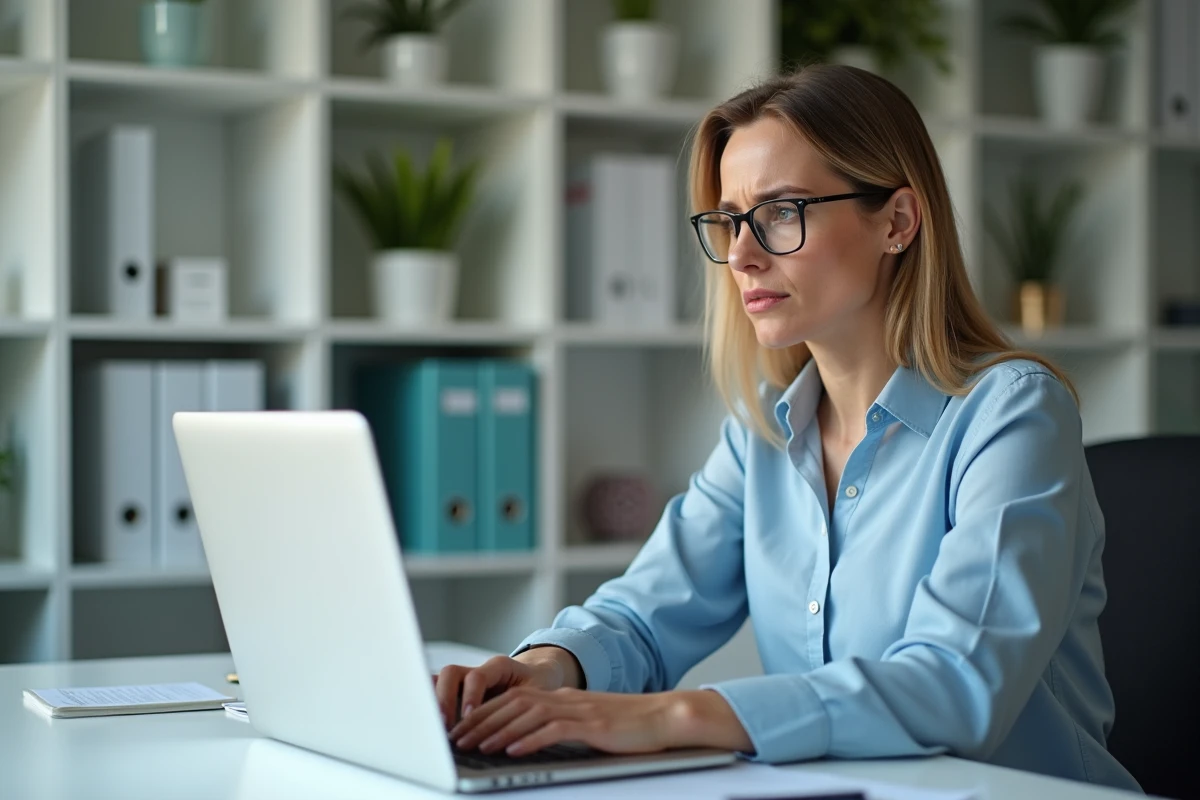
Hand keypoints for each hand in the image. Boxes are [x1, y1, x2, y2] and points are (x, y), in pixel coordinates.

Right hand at [433, 655, 562, 729]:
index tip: (469, 716)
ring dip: (433, 702)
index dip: (470, 696)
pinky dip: (430, 702)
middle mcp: (478, 668)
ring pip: (438, 679)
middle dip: (444, 699)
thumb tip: (521, 731)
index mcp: (500, 666)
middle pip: (450, 673)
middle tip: (445, 725)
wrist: (537, 674)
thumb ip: (529, 706)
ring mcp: (465, 678)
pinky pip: (437, 690)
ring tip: (434, 727)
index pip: (477, 676)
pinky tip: (427, 721)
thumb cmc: (539, 684)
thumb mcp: (539, 692)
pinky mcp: (458, 689)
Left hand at [449, 686, 688, 756]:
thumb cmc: (629, 725)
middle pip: (513, 704)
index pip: (513, 699)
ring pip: (528, 715)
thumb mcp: (588, 723)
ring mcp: (579, 709)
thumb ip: (560, 726)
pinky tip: (513, 750)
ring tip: (476, 746)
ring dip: (498, 731)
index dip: (484, 712)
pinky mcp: (592, 724)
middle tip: (457, 739)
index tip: (462, 729)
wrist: (665, 716)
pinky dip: (530, 739)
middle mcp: (565, 699)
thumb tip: (528, 740)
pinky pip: (554, 730)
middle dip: (481, 721)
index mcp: (562, 697)